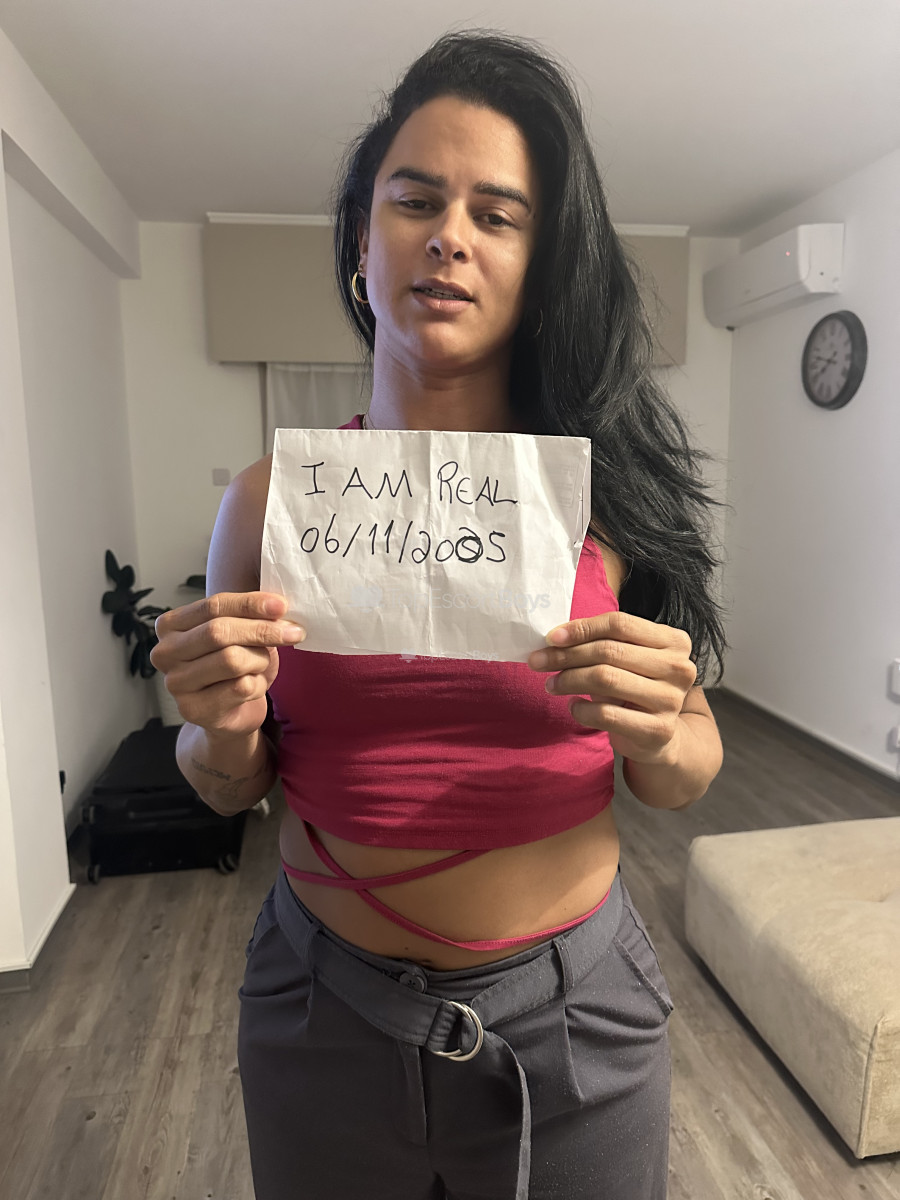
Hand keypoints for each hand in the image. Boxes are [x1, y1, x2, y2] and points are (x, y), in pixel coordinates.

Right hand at [149, 592, 305, 738]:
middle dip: (261, 630)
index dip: (250, 604)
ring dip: (260, 659)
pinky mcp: (194, 709)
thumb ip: (248, 617)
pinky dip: (258, 684)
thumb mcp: (238, 634)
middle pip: (219, 632)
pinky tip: (255, 685)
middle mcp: (165, 653)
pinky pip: (240, 687)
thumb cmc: (234, 668)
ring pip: (231, 660)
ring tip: (263, 663)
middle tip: (292, 632)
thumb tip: (278, 607)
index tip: (281, 605)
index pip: (213, 606)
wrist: (230, 713)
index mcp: (170, 625)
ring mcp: (176, 684)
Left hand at [527, 611, 696, 763]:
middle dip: (566, 655)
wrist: (659, 736)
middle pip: (609, 651)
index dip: (581, 628)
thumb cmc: (636, 687)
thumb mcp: (627, 658)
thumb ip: (601, 642)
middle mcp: (678, 668)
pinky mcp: (658, 730)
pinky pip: (605, 714)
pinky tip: (574, 706)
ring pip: (605, 679)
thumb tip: (555, 638)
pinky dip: (581, 709)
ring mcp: (671, 700)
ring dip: (568, 680)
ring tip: (551, 684)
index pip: (620, 624)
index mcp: (674, 641)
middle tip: (538, 661)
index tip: (551, 637)